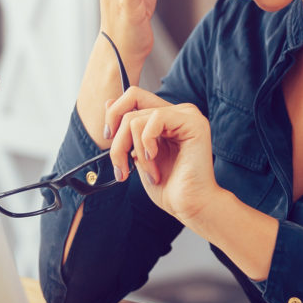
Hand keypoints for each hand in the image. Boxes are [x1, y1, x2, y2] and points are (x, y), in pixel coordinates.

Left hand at [105, 86, 218, 223]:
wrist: (189, 206)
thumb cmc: (169, 187)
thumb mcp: (138, 155)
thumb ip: (127, 130)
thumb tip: (108, 103)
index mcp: (166, 118)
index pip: (132, 97)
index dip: (113, 115)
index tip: (109, 139)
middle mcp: (177, 112)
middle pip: (130, 105)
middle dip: (118, 140)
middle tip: (121, 165)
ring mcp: (187, 115)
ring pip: (136, 118)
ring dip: (134, 151)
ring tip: (148, 171)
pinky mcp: (193, 122)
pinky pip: (155, 119)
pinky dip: (147, 145)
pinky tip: (156, 160)